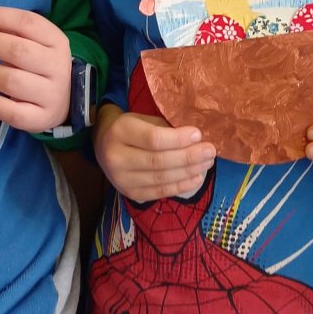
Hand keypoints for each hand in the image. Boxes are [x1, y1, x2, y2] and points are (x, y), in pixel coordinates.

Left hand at [0, 3, 71, 131]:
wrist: (65, 100)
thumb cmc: (40, 64)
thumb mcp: (33, 42)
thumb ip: (8, 30)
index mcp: (56, 41)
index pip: (26, 22)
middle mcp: (57, 66)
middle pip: (17, 50)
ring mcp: (50, 94)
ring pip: (11, 81)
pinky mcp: (40, 118)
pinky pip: (11, 112)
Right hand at [94, 103, 215, 202]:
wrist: (103, 144)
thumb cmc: (131, 128)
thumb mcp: (143, 120)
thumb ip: (166, 129)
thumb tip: (197, 139)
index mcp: (120, 132)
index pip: (153, 139)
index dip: (178, 139)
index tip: (198, 134)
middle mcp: (116, 158)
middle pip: (159, 161)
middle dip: (189, 157)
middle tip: (210, 151)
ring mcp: (121, 179)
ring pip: (161, 178)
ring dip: (188, 172)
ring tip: (207, 163)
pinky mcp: (130, 193)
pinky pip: (159, 192)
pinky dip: (180, 186)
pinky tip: (196, 178)